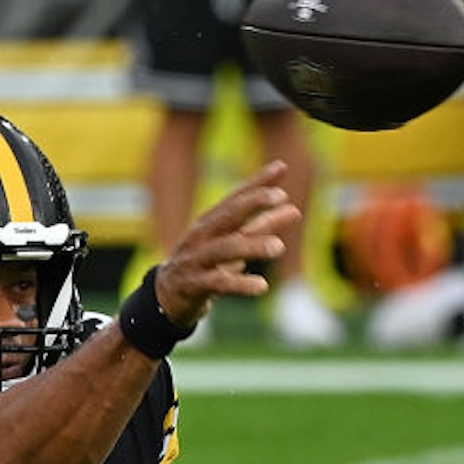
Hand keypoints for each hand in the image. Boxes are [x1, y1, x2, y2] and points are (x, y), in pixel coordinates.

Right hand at [153, 161, 300, 326]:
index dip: (258, 182)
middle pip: (229, 215)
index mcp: (212, 221)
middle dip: (254, 202)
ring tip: (280, 247)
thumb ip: (263, 227)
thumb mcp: (235, 243)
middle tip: (281, 196)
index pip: (237, 197)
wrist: (167, 296)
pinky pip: (218, 283)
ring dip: (252, 246)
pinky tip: (262, 286)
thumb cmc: (207, 264)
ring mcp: (195, 259)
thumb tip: (296, 211)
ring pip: (225, 248)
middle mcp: (202, 235)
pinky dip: (240, 284)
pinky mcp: (193, 285)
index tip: (281, 167)